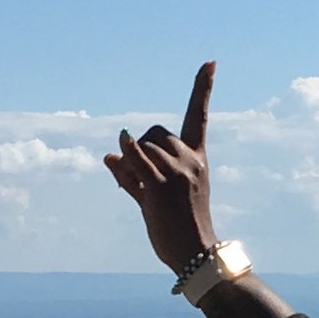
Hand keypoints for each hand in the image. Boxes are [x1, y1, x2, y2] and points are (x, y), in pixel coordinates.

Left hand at [103, 60, 218, 279]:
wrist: (194, 255)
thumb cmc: (180, 227)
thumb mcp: (160, 194)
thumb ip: (134, 174)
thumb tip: (108, 154)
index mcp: (197, 159)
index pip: (199, 116)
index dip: (203, 88)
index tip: (210, 62)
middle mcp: (190, 161)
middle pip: (154, 133)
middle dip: (140, 146)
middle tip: (135, 175)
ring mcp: (176, 173)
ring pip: (142, 148)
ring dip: (130, 163)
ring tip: (133, 188)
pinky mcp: (160, 187)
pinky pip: (137, 161)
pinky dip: (126, 154)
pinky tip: (117, 152)